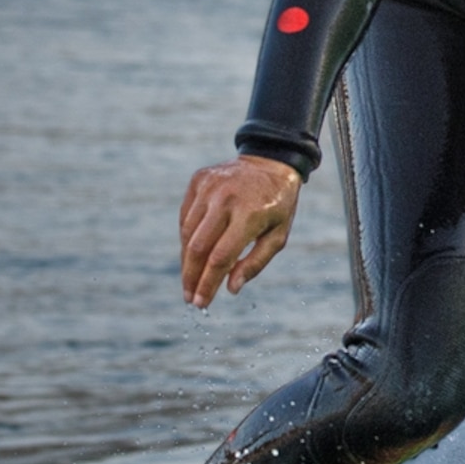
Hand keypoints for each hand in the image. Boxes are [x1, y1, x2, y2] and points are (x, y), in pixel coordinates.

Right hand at [179, 154, 301, 306]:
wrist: (270, 160)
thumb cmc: (277, 205)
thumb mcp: (278, 236)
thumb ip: (255, 263)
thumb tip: (231, 289)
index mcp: (249, 214)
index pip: (221, 257)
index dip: (208, 284)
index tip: (201, 303)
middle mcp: (225, 198)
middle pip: (199, 247)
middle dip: (191, 277)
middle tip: (189, 298)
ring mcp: (209, 187)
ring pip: (187, 232)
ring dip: (186, 261)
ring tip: (189, 280)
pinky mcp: (198, 180)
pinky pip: (186, 216)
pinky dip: (186, 238)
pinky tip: (191, 254)